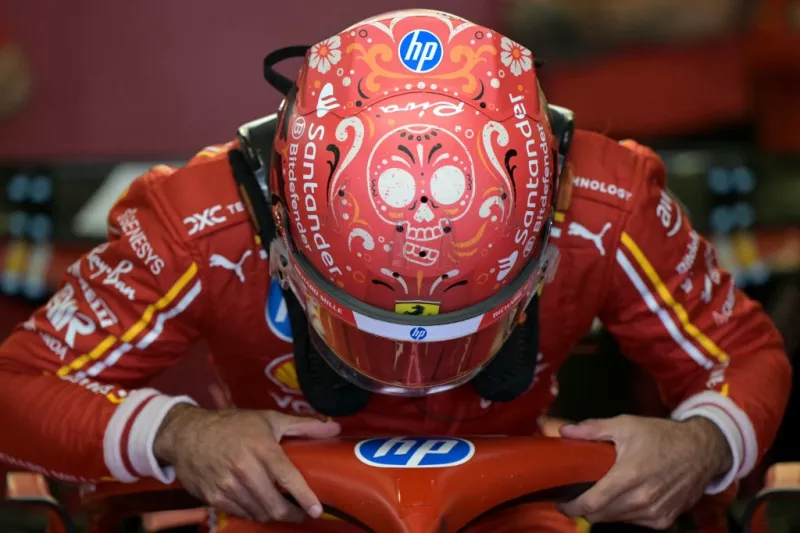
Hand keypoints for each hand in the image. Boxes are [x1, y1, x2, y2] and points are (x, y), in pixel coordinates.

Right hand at [154, 405, 339, 523]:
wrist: (187, 434)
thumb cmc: (233, 425)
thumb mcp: (269, 419)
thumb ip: (304, 426)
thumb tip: (335, 429)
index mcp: (262, 448)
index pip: (288, 477)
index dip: (304, 497)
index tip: (316, 510)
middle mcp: (244, 469)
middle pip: (274, 505)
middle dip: (292, 514)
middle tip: (302, 513)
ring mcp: (227, 486)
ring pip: (259, 513)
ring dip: (273, 515)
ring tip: (282, 509)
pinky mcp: (213, 498)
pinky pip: (241, 514)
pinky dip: (254, 513)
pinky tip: (259, 505)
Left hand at [557, 415, 731, 528]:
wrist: (702, 451)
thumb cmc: (661, 436)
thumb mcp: (625, 424)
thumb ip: (592, 429)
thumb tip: (563, 430)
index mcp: (629, 475)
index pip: (591, 503)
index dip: (571, 506)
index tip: (561, 501)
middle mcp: (641, 499)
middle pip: (600, 515)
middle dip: (583, 509)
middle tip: (575, 497)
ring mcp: (654, 513)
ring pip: (615, 520)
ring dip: (603, 512)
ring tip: (597, 495)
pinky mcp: (664, 520)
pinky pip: (633, 522)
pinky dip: (622, 514)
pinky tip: (621, 499)